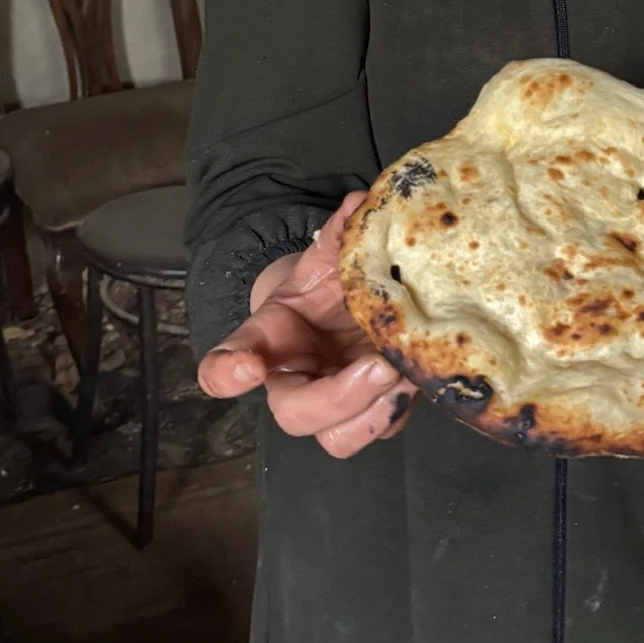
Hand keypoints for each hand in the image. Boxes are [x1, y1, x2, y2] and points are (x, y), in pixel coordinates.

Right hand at [196, 193, 417, 457]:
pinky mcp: (373, 412)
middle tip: (378, 366)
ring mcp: (333, 406)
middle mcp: (292, 383)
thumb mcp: (325, 259)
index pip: (222, 367)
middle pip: (294, 415)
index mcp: (265, 343)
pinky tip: (421, 372)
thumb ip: (336, 236)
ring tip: (404, 371)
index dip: (227, 374)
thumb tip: (359, 203)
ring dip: (375, 411)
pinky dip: (403, 406)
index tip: (246, 367)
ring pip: (340, 439)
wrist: (344, 309)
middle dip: (337, 398)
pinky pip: (384, 429)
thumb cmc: (325, 287)